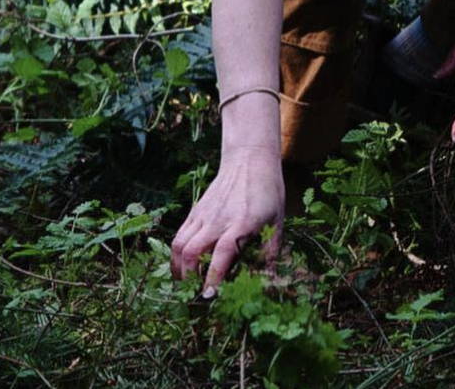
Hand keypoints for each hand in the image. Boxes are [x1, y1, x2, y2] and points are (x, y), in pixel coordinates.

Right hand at [170, 146, 283, 295]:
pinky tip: (183, 268)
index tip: (210, 295)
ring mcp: (204, 214)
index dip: (214, 276)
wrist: (249, 159)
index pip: (222, 252)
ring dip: (180, 270)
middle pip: (193, 251)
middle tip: (196, 296)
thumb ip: (271, 251)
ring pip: (180, 245)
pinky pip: (179, 236)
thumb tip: (269, 281)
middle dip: (190, 279)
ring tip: (186, 286)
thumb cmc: (267, 191)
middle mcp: (219, 219)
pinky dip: (177, 256)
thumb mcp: (277, 220)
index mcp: (242, 222)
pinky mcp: (195, 211)